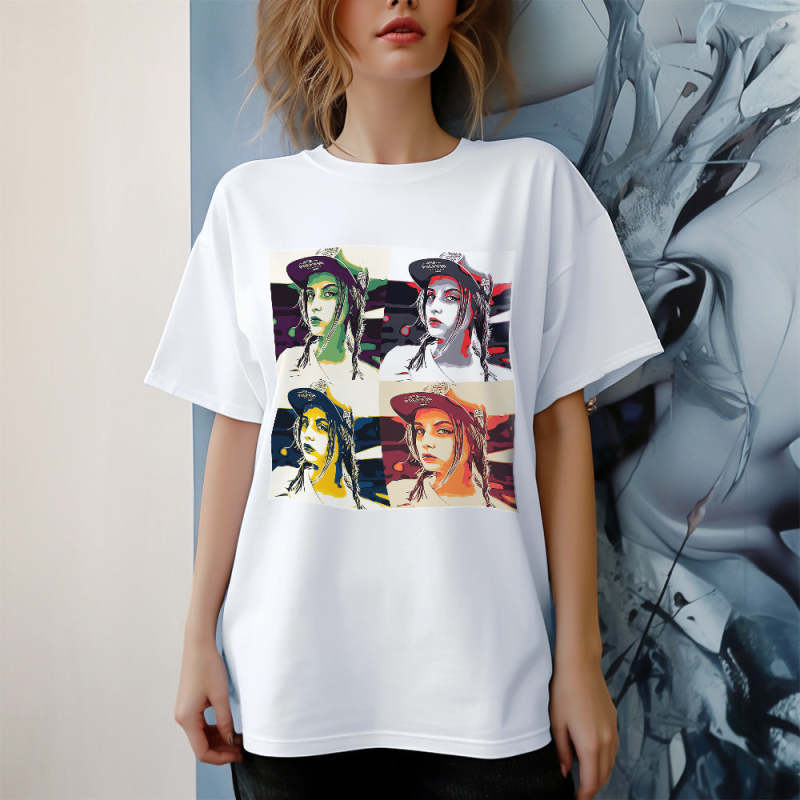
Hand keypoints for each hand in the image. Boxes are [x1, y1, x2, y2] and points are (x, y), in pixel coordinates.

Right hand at [173, 637, 243, 764]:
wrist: (199, 646)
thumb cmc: (208, 667)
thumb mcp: (220, 696)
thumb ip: (225, 721)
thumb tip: (230, 741)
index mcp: (187, 719)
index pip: (202, 751)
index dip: (220, 758)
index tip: (237, 755)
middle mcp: (182, 718)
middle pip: (201, 745)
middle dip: (221, 750)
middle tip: (241, 750)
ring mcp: (184, 712)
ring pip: (201, 736)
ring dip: (218, 740)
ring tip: (237, 740)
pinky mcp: (189, 705)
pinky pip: (201, 725)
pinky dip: (214, 730)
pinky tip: (228, 729)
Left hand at [549, 658, 618, 799]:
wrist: (580, 664)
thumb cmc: (564, 691)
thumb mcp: (557, 723)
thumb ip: (562, 751)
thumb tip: (566, 771)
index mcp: (591, 745)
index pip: (591, 782)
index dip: (584, 795)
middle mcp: (607, 741)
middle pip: (604, 776)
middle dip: (592, 787)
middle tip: (579, 792)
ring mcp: (612, 730)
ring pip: (611, 763)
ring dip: (600, 774)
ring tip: (585, 777)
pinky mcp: (613, 720)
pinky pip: (613, 748)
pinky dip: (605, 759)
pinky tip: (593, 755)